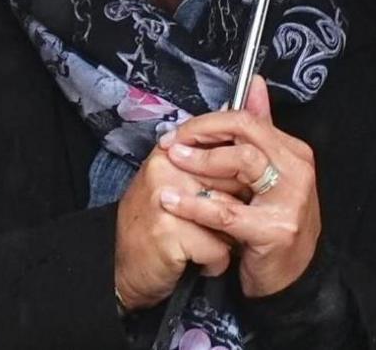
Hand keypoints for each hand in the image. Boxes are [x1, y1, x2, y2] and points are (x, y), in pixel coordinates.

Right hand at [112, 137, 250, 310]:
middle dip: (237, 211)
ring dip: (226, 239)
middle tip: (219, 226)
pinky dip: (215, 263)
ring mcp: (166, 199)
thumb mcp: (184, 183)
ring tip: (206, 243)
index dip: (240, 181)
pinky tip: (197, 263)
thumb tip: (255, 105)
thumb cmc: (158, 225)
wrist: (120, 270)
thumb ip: (216, 153)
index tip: (236, 197)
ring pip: (230, 216)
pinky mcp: (169, 233)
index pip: (227, 149)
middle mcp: (166, 168)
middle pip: (234, 183)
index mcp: (171, 151)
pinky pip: (219, 248)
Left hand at [157, 75, 321, 297]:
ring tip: (170, 162)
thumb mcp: (268, 177)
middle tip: (171, 142)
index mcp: (295, 153)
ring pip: (240, 163)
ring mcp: (290, 200)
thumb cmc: (271, 225)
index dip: (210, 121)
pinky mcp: (275, 230)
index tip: (180, 131)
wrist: (289, 280)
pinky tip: (172, 201)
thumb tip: (254, 84)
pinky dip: (195, 204)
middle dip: (202, 134)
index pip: (249, 120)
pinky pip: (226, 211)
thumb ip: (260, 130)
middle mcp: (298, 170)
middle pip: (246, 134)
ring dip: (199, 162)